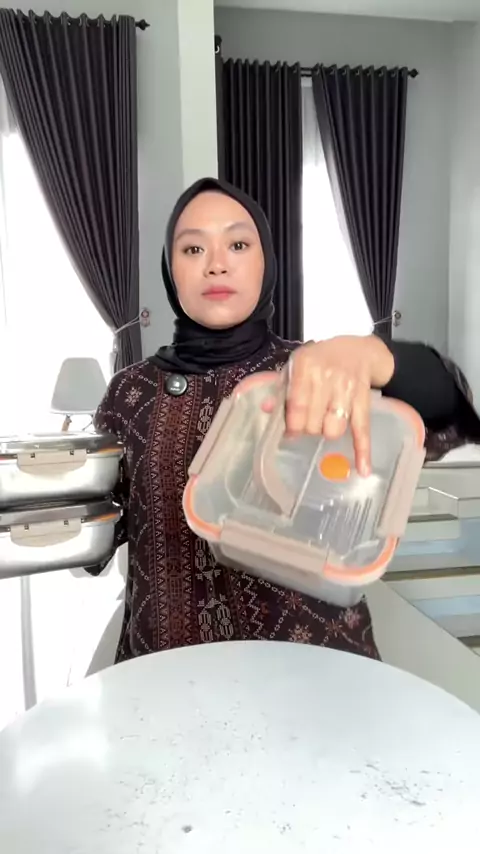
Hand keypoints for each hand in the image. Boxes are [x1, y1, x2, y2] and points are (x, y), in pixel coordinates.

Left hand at [267, 336, 394, 475]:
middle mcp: (327, 377)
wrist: (359, 350)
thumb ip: (281, 388)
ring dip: (326, 433)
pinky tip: (363, 469)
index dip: (292, 426)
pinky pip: (362, 429)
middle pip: (313, 422)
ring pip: (333, 429)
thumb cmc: (321, 360)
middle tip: (309, 424)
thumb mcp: (297, 366)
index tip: (290, 433)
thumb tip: (266, 409)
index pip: (296, 406)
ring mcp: (347, 389)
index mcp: (306, 366)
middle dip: (309, 429)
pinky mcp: (364, 400)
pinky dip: (363, 450)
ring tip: (324, 425)